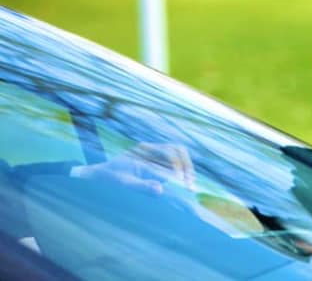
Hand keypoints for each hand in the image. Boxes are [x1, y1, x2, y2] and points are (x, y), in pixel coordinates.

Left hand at [72, 143, 194, 194]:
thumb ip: (142, 186)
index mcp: (146, 150)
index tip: (185, 184)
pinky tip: (178, 188)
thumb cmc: (105, 179)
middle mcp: (151, 150)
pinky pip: (169, 167)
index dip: (182, 168)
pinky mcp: (151, 165)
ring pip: (176, 159)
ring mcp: (151, 157)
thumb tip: (161, 190)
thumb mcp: (122, 184)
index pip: (173, 153)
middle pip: (178, 152)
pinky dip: (176, 175)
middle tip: (190, 186)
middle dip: (187, 168)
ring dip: (183, 171)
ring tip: (188, 188)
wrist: (91, 177)